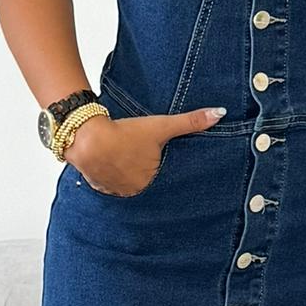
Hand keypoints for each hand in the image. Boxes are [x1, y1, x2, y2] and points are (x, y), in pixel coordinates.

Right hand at [67, 106, 224, 195]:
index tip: (151, 155)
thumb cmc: (124, 133)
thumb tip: (219, 113)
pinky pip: (106, 181)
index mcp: (149, 182)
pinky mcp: (95, 184)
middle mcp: (132, 191)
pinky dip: (108, 173)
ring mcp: (112, 190)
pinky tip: (107, 162)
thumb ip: (190, 122)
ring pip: (123, 182)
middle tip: (134, 153)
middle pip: (141, 180)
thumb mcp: (160, 125)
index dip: (155, 163)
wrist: (86, 137)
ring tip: (121, 157)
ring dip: (123, 173)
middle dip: (140, 169)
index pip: (159, 176)